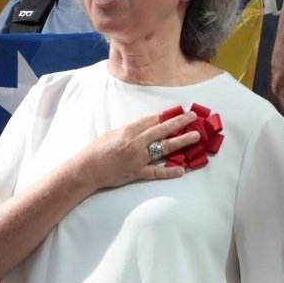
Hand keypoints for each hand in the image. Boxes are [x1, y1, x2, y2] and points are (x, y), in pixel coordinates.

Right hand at [75, 108, 200, 190]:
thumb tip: (147, 127)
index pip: (153, 120)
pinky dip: (170, 171)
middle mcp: (136, 142)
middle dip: (180, 122)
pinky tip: (182, 170)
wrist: (87, 168)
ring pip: (164, 147)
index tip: (180, 110)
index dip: (168, 114)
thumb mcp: (114, 133)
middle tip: (194, 117)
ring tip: (196, 136)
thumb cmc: (98, 149)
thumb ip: (131, 130)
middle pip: (162, 129)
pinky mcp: (137, 172)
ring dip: (182, 141)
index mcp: (129, 130)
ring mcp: (138, 158)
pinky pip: (157, 171)